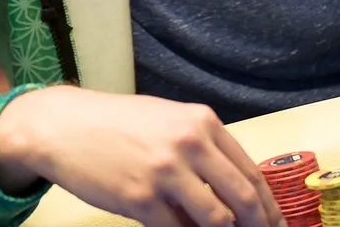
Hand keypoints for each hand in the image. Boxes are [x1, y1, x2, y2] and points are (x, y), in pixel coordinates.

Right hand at [0, 85, 284, 226]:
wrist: (64, 126)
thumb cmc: (116, 124)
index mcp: (201, 122)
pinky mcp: (141, 200)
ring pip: (217, 221)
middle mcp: (190, 144)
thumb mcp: (167, 122)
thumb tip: (234, 193)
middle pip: (244, 198)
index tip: (275, 224)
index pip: (250, 172)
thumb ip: (202, 150)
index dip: (268, 205)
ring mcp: (166, 173)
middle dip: (260, 226)